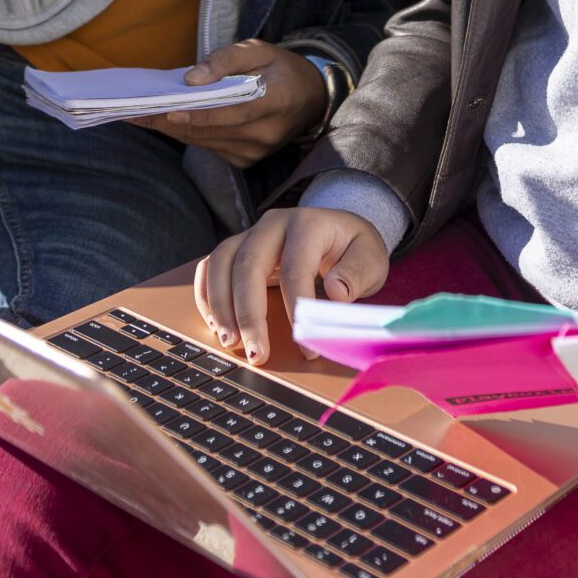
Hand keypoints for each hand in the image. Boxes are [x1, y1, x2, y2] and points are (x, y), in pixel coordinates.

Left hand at [128, 40, 326, 165]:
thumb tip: (191, 80)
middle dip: (169, 121)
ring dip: (172, 128)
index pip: (232, 112)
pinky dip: (187, 133)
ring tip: (138, 116)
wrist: (311, 99)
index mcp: (277, 101)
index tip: (166, 109)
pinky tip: (164, 121)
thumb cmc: (281, 69)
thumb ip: (226, 60)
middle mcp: (266, 134)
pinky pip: (209, 147)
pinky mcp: (246, 161)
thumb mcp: (259, 49)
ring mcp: (256, 152)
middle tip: (132, 112)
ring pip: (204, 141)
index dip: (198, 113)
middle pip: (210, 130)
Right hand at [194, 206, 388, 364]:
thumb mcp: (370, 257)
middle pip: (249, 264)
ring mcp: (250, 234)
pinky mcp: (237, 247)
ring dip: (221, 306)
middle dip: (248, 313)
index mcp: (308, 224)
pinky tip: (215, 325)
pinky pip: (211, 266)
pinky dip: (207, 295)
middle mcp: (273, 223)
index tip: (304, 346)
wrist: (338, 229)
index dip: (297, 309)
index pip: (295, 268)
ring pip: (222, 262)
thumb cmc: (353, 248)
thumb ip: (356, 274)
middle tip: (255, 353)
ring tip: (229, 342)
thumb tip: (336, 293)